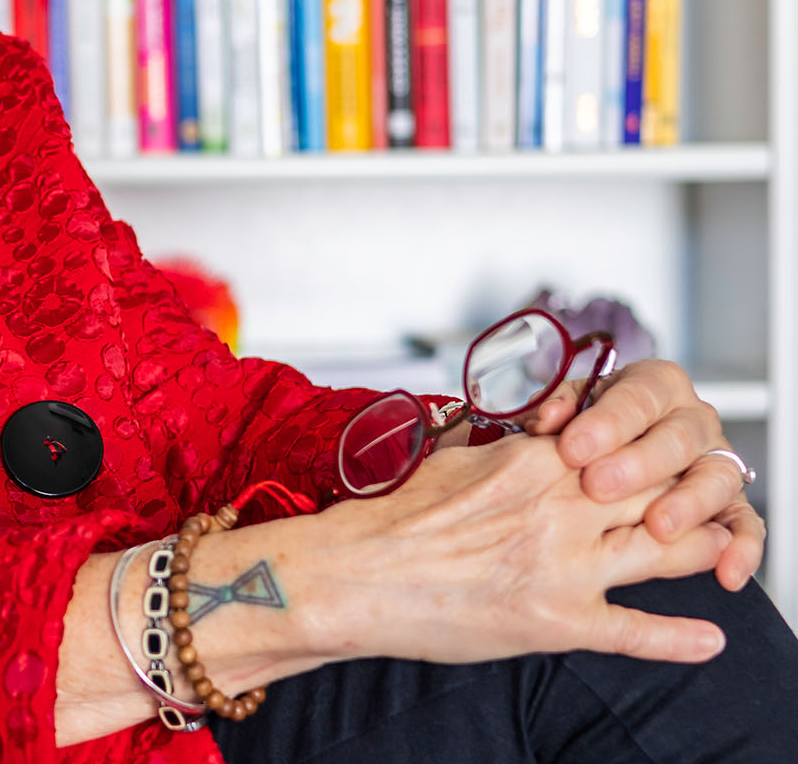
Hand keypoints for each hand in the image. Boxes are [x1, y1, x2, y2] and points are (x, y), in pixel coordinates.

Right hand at [299, 435, 730, 667]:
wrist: (354, 572)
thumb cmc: (390, 517)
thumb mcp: (451, 459)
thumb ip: (499, 450)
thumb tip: (515, 439)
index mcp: (534, 461)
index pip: (622, 444)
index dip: (655, 450)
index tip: (668, 456)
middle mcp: (561, 507)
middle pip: (658, 490)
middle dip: (690, 493)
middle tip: (707, 498)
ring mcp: (564, 566)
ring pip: (666, 549)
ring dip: (701, 550)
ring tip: (723, 555)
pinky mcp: (556, 622)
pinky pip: (634, 631)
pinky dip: (679, 638)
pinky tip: (709, 639)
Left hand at [521, 359, 763, 590]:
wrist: (611, 453)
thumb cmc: (588, 428)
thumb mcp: (570, 408)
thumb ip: (558, 410)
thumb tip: (550, 419)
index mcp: (654, 385)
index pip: (637, 397)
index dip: (606, 422)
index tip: (572, 448)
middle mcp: (693, 418)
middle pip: (678, 437)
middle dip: (638, 464)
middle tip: (599, 486)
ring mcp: (717, 460)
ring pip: (717, 478)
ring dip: (688, 504)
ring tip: (657, 527)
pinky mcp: (732, 503)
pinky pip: (746, 525)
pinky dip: (741, 548)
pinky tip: (725, 572)